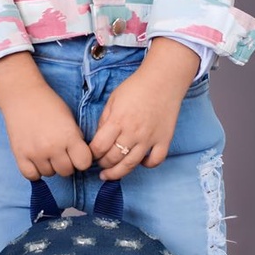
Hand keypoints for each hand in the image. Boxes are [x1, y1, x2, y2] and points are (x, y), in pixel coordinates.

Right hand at [0, 53, 92, 180]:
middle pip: (67, 171)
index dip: (82, 159)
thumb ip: (76, 138)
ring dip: (50, 166)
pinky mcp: (20, 155)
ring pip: (50, 174)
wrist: (23, 95)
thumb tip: (80, 156)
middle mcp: (53, 147)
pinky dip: (35, 171)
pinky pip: (32, 176)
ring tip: (46, 151)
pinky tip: (36, 160)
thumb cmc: (49, 104)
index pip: (84, 163)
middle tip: (61, 152)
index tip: (78, 153)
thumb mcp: (70, 118)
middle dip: (67, 163)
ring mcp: (35, 153)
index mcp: (69, 136)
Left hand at [89, 39, 199, 179]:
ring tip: (110, 174)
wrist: (163, 80)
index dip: (92, 154)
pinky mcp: (164, 140)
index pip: (99, 146)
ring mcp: (149, 138)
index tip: (90, 154)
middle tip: (100, 165)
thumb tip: (99, 138)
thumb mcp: (113, 99)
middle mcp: (133, 132)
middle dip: (103, 164)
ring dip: (118, 173)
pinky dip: (147, 165)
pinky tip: (139, 162)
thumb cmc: (136, 87)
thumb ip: (104, 119)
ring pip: (131, 164)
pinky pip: (155, 161)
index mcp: (118, 121)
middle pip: (113, 158)